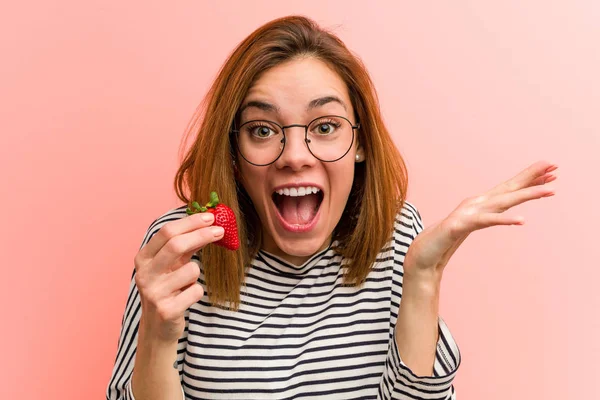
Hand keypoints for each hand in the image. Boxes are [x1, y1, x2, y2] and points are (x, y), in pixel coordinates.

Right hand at [133, 212, 224, 342]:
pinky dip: (197, 292)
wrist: (158, 327)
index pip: (167, 232)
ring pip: (191, 270)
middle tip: (221, 231)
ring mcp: (154, 292)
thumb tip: (208, 223)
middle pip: (176, 245)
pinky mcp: (167, 310)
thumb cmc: (168, 289)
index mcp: (144, 258)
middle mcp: (145, 274)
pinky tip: (186, 298)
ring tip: (187, 284)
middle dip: (202, 235)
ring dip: (196, 274)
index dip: (190, 222)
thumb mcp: (171, 265)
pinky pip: (196, 291)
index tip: (211, 217)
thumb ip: (185, 245)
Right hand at [404, 160, 557, 281]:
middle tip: (555, 167)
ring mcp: (466, 215)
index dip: (528, 180)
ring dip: (526, 195)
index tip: (550, 171)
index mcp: (477, 206)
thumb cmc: (441, 245)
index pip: (507, 190)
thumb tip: (497, 212)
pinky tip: (521, 221)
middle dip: (532, 178)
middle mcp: (473, 205)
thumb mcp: (468, 228)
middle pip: (508, 189)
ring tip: (550, 191)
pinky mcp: (459, 227)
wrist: (420, 260)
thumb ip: (483, 218)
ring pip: (502, 202)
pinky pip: (485, 222)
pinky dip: (503, 220)